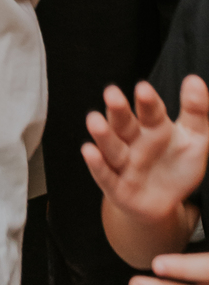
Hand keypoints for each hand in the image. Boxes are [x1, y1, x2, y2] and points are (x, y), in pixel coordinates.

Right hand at [84, 78, 208, 223]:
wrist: (162, 204)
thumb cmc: (176, 166)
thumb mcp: (195, 140)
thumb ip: (195, 111)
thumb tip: (195, 80)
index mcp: (153, 126)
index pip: (151, 110)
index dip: (147, 101)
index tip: (144, 88)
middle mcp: (133, 140)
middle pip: (124, 122)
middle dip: (118, 109)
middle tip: (112, 94)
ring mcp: (123, 163)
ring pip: (111, 146)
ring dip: (103, 134)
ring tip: (94, 120)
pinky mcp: (115, 186)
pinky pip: (105, 175)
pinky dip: (97, 164)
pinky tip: (89, 151)